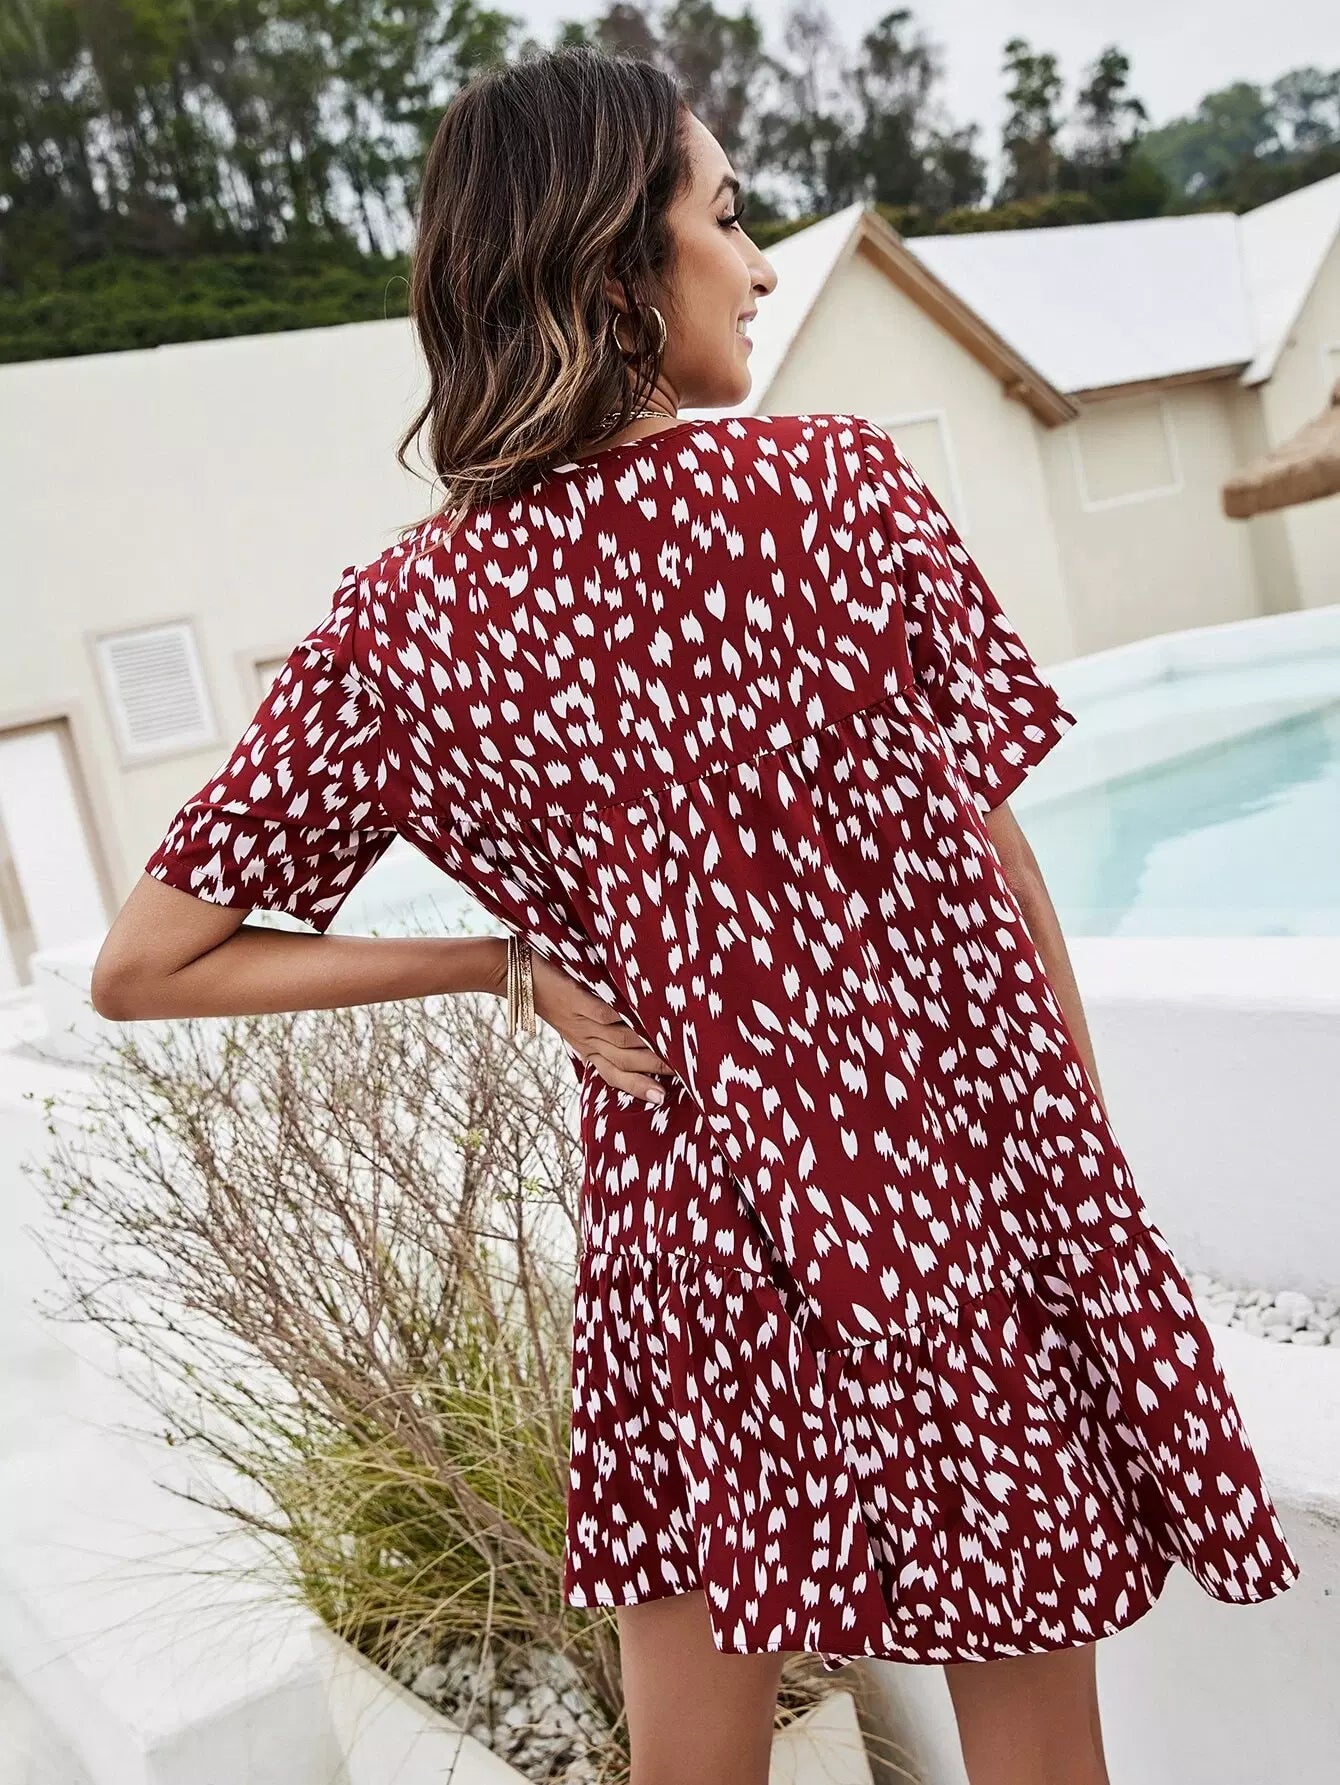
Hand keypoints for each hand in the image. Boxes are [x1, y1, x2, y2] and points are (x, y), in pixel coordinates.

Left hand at [530, 954, 676, 1104]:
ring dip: (646, 1047)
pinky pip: (602, 1011)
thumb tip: (639, 1031)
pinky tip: (642, 1016)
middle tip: (683, 1072)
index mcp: (586, 1046)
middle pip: (623, 1062)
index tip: (663, 1098)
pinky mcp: (576, 997)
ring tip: (671, 1049)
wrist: (516, 976)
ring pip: (619, 1041)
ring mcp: (581, 1019)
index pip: (614, 1075)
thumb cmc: (553, 994)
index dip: (638, 1087)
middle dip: (653, 1069)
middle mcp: (586, 1039)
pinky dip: (622, 1016)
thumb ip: (603, 1028)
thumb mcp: (575, 1020)